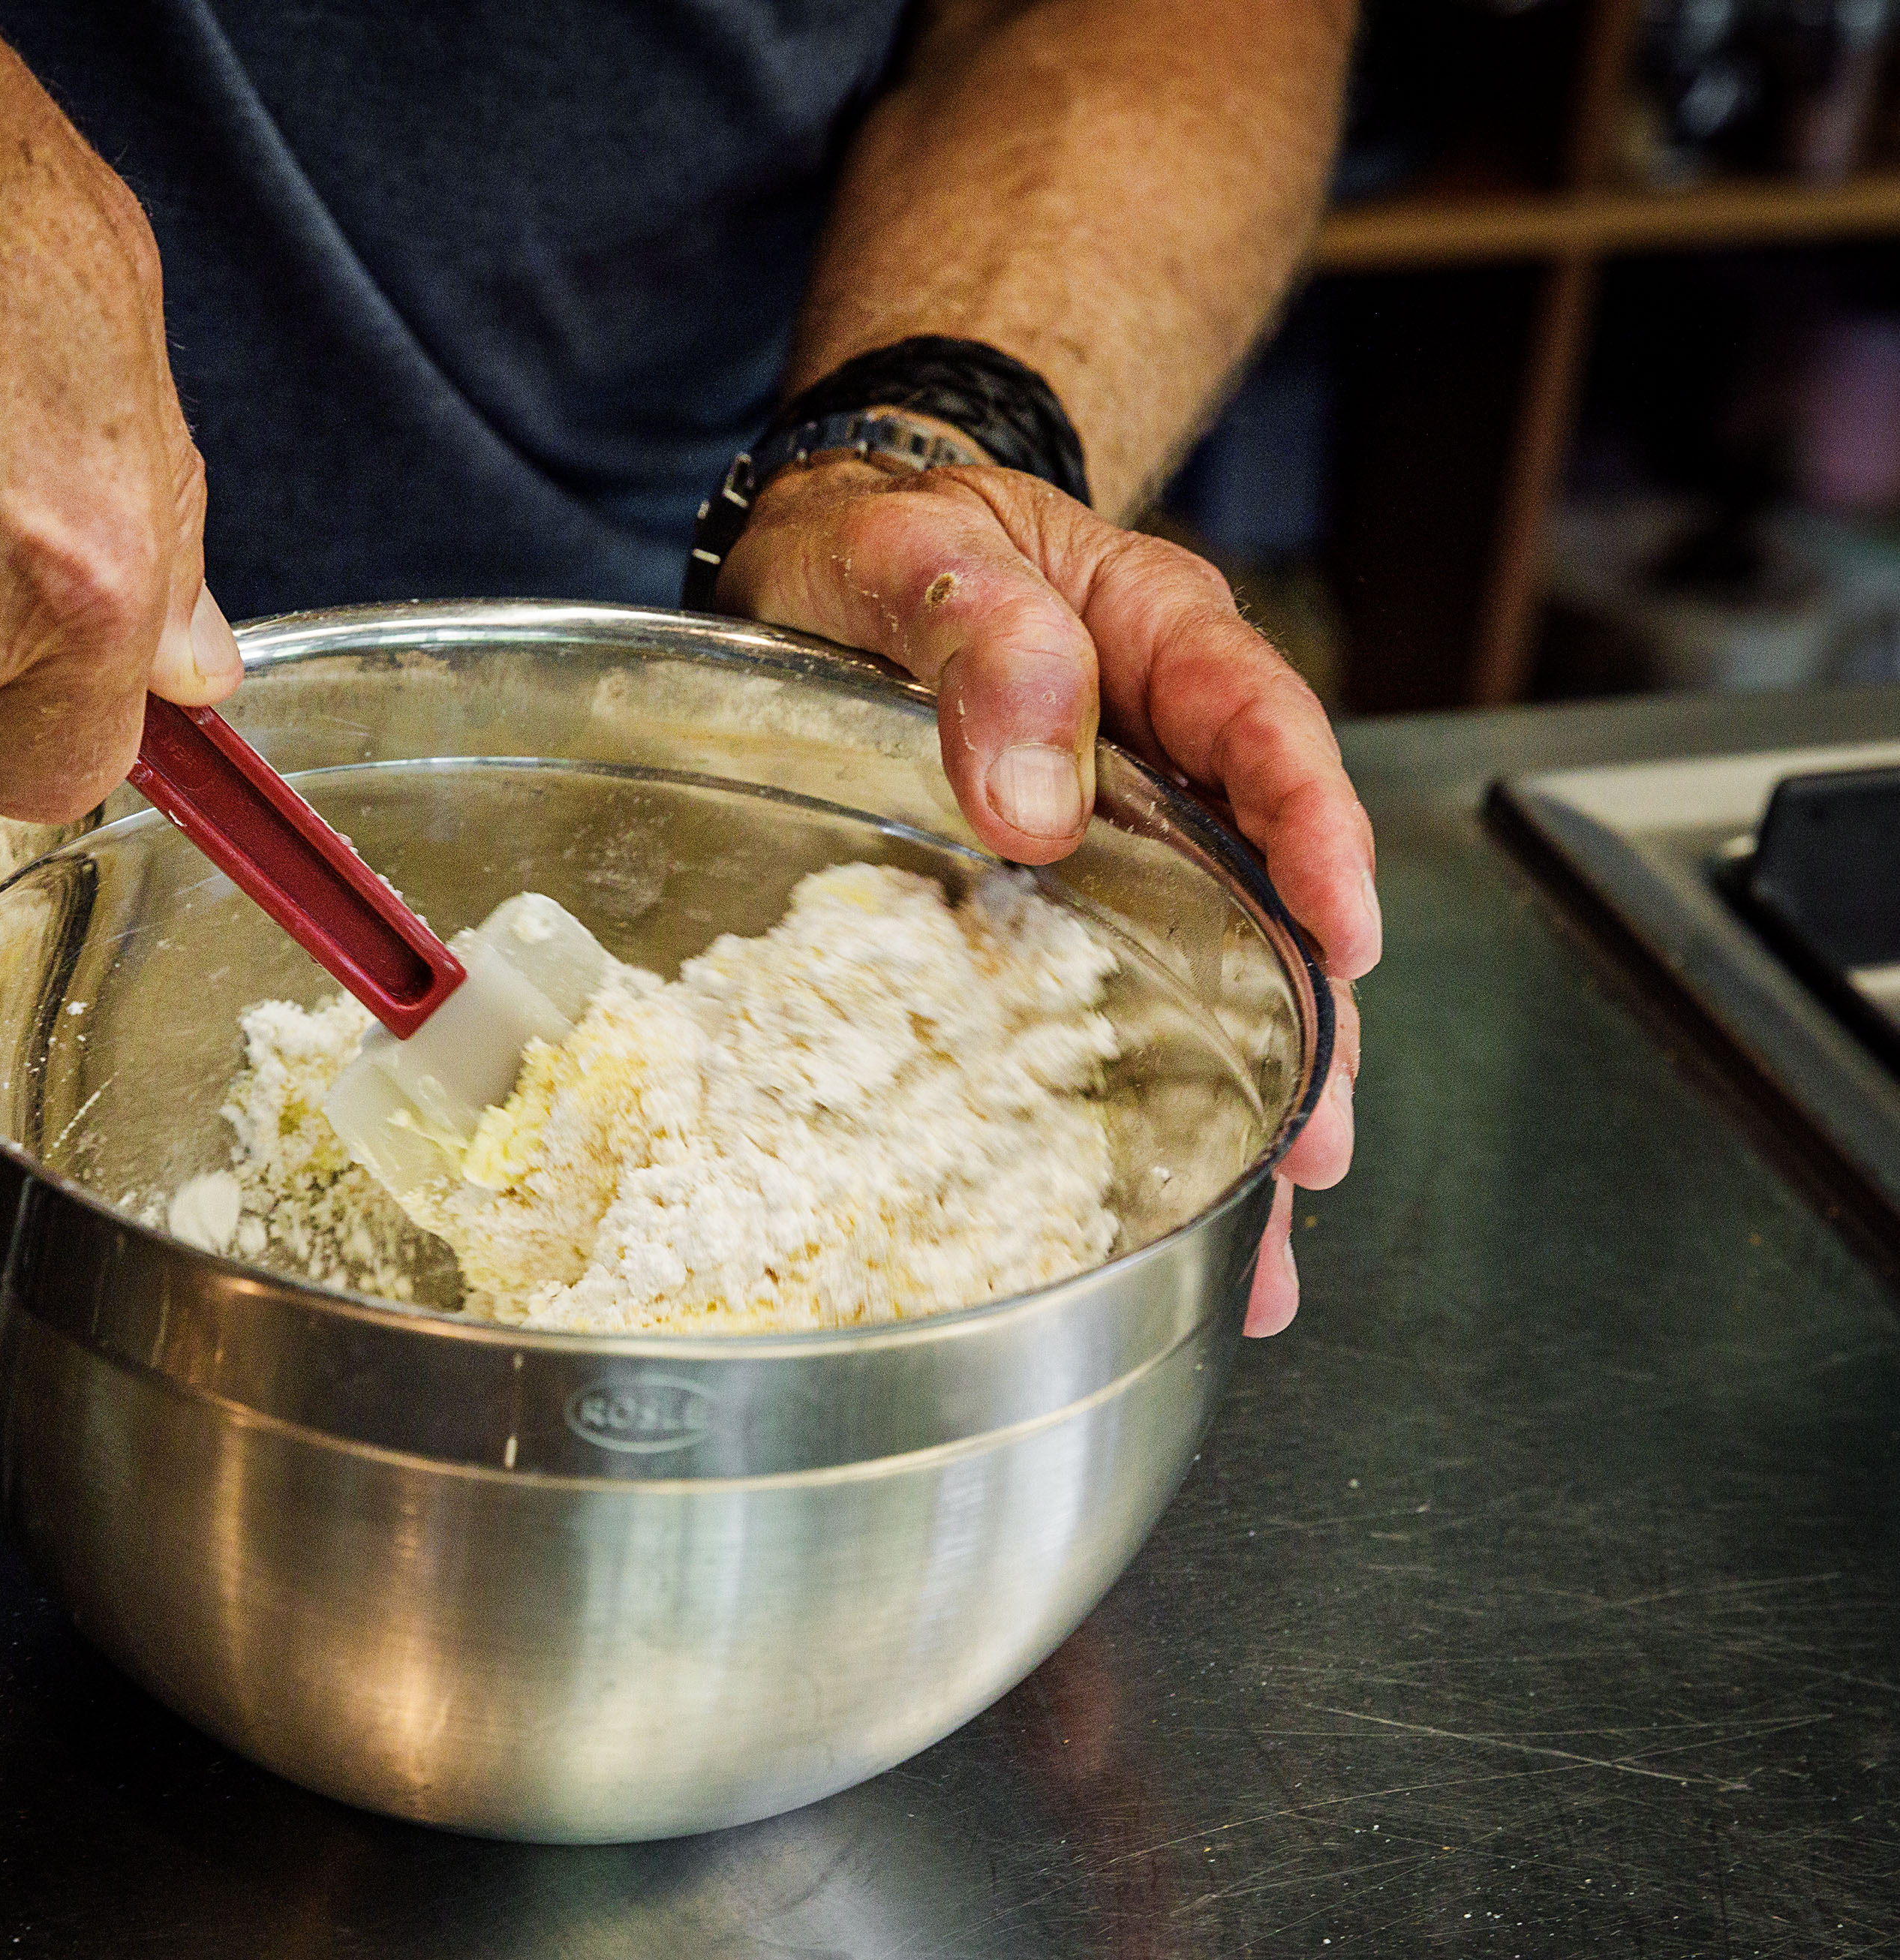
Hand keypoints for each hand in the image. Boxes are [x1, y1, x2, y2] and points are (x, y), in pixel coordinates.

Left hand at [720, 459, 1377, 1337]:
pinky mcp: (1057, 901)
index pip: (1264, 730)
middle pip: (1267, 887)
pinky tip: (1165, 1198)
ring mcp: (1120, 835)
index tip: (1343, 932)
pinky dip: (1142, 1099)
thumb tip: (1036, 800)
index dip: (1313, 834)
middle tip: (1317, 1145)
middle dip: (1305, 1025)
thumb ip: (979, 639)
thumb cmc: (875, 539)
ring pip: (1214, 967)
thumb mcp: (910, 551)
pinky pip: (1117, 995)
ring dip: (1246, 1096)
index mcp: (1155, 637)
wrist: (813, 559)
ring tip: (1268, 1223)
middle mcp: (1164, 750)